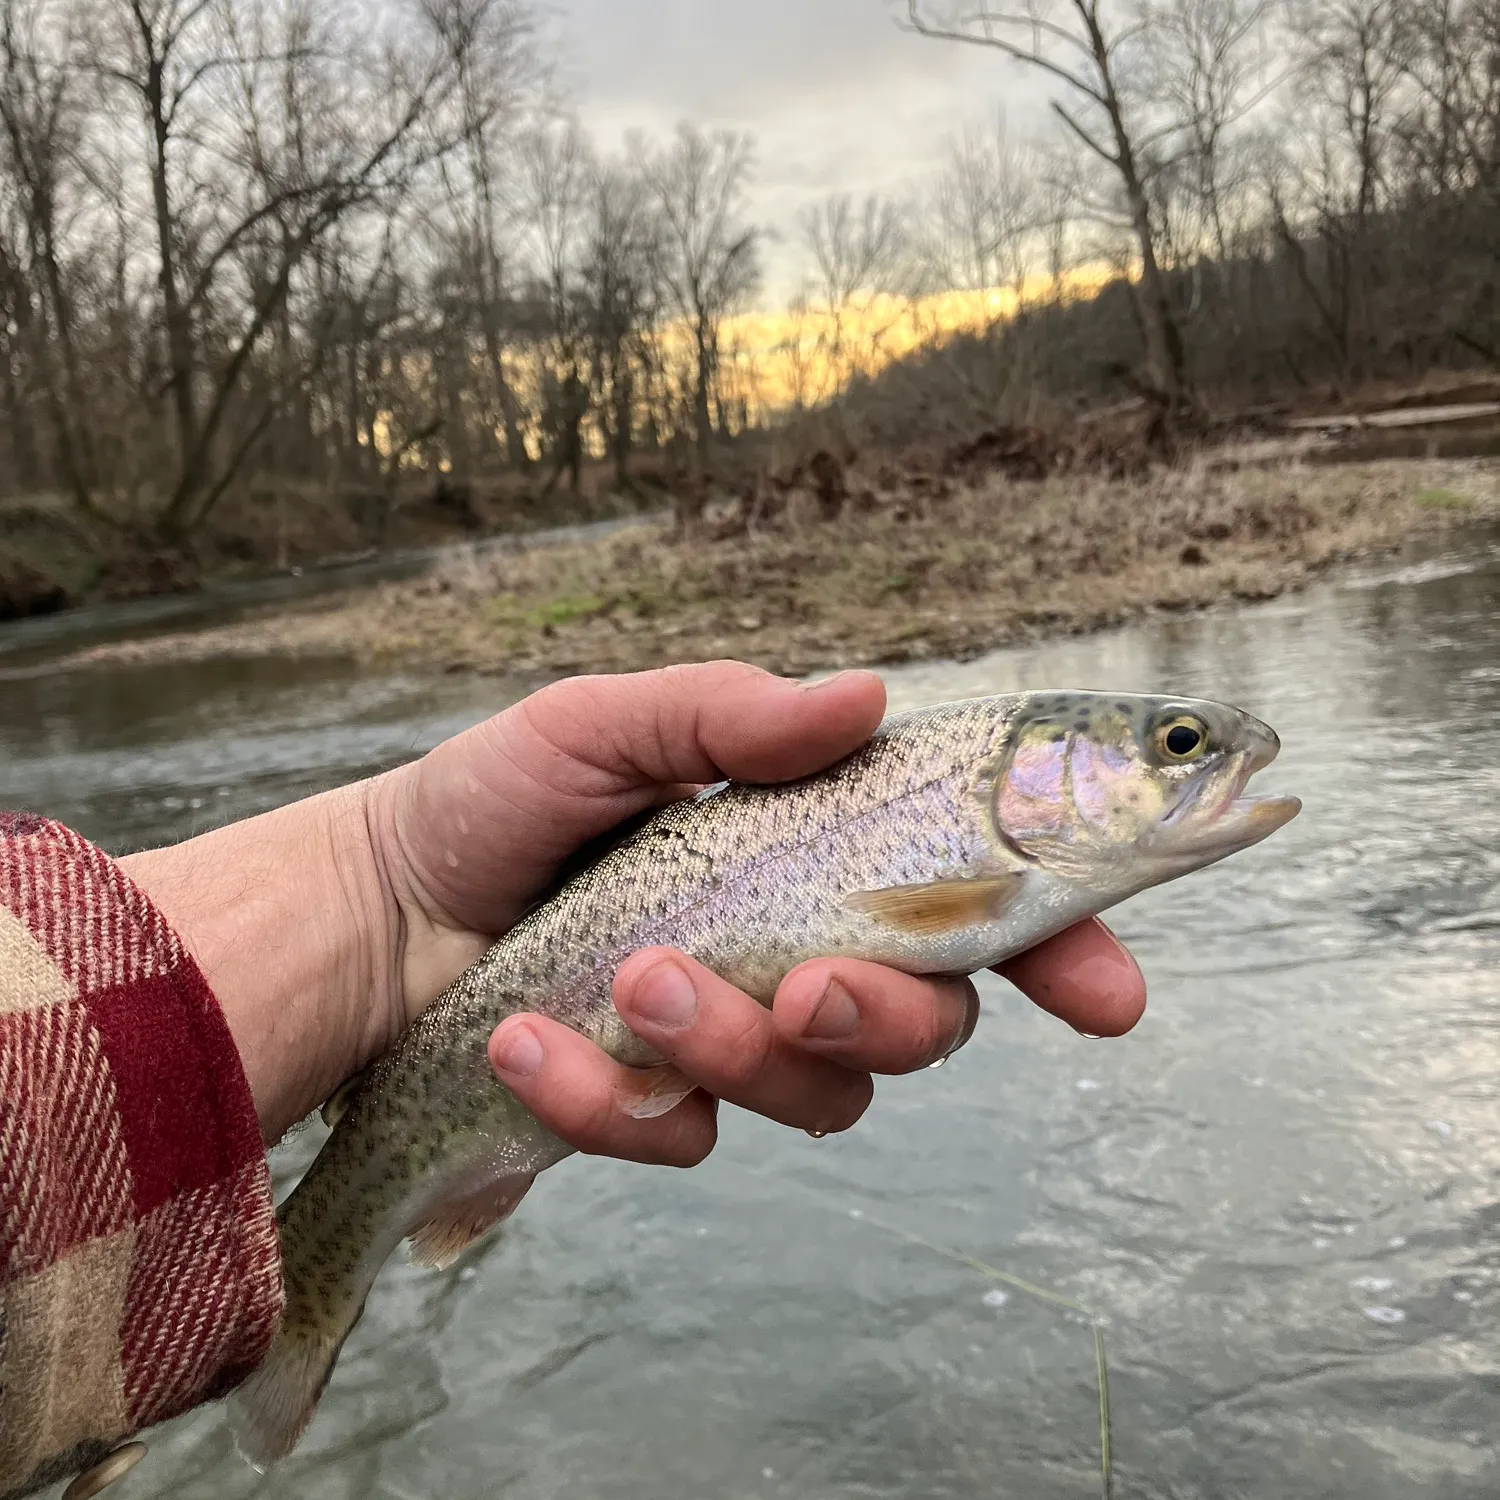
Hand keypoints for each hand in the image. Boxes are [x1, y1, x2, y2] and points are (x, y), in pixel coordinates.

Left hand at [124, 662, 1145, 1146]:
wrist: (378, 916)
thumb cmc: (496, 805)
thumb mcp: (605, 727)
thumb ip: (730, 717)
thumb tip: (866, 696)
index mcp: (815, 852)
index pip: (978, 899)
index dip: (1064, 947)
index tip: (1111, 996)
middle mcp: (802, 950)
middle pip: (931, 1022)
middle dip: (886, 1018)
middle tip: (801, 988)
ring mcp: (737, 1039)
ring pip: (820, 1092)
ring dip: (728, 1048)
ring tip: (624, 984)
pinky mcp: (662, 1106)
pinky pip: (685, 1139)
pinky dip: (610, 1097)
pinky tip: (528, 1041)